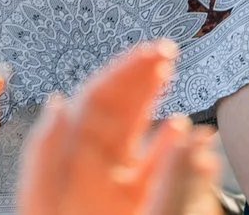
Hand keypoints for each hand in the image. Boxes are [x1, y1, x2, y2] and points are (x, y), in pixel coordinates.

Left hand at [17, 41, 217, 214]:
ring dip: (149, 102)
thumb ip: (157, 181)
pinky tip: (182, 126)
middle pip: (105, 115)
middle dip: (134, 78)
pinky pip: (145, 168)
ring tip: (169, 71)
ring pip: (126, 137)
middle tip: (164, 49)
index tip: (147, 52)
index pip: (89, 108)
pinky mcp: (130, 209)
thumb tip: (177, 130)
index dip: (118, 75)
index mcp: (65, 178)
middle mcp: (84, 180)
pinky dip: (165, 145)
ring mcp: (107, 194)